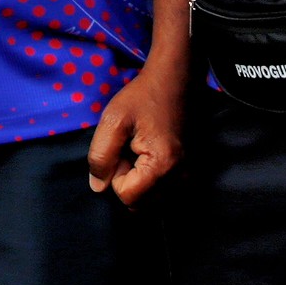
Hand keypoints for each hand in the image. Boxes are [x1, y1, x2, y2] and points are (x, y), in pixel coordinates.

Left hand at [86, 57, 182, 204]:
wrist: (174, 82)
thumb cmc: (142, 97)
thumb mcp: (112, 120)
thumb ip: (101, 155)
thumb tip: (98, 187)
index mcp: (162, 166)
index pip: (127, 196)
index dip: (115, 174)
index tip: (122, 147)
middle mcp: (180, 178)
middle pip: (139, 202)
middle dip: (127, 179)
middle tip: (130, 148)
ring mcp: (186, 178)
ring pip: (148, 199)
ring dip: (137, 180)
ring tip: (139, 149)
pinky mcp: (187, 174)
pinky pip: (159, 191)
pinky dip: (148, 178)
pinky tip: (148, 153)